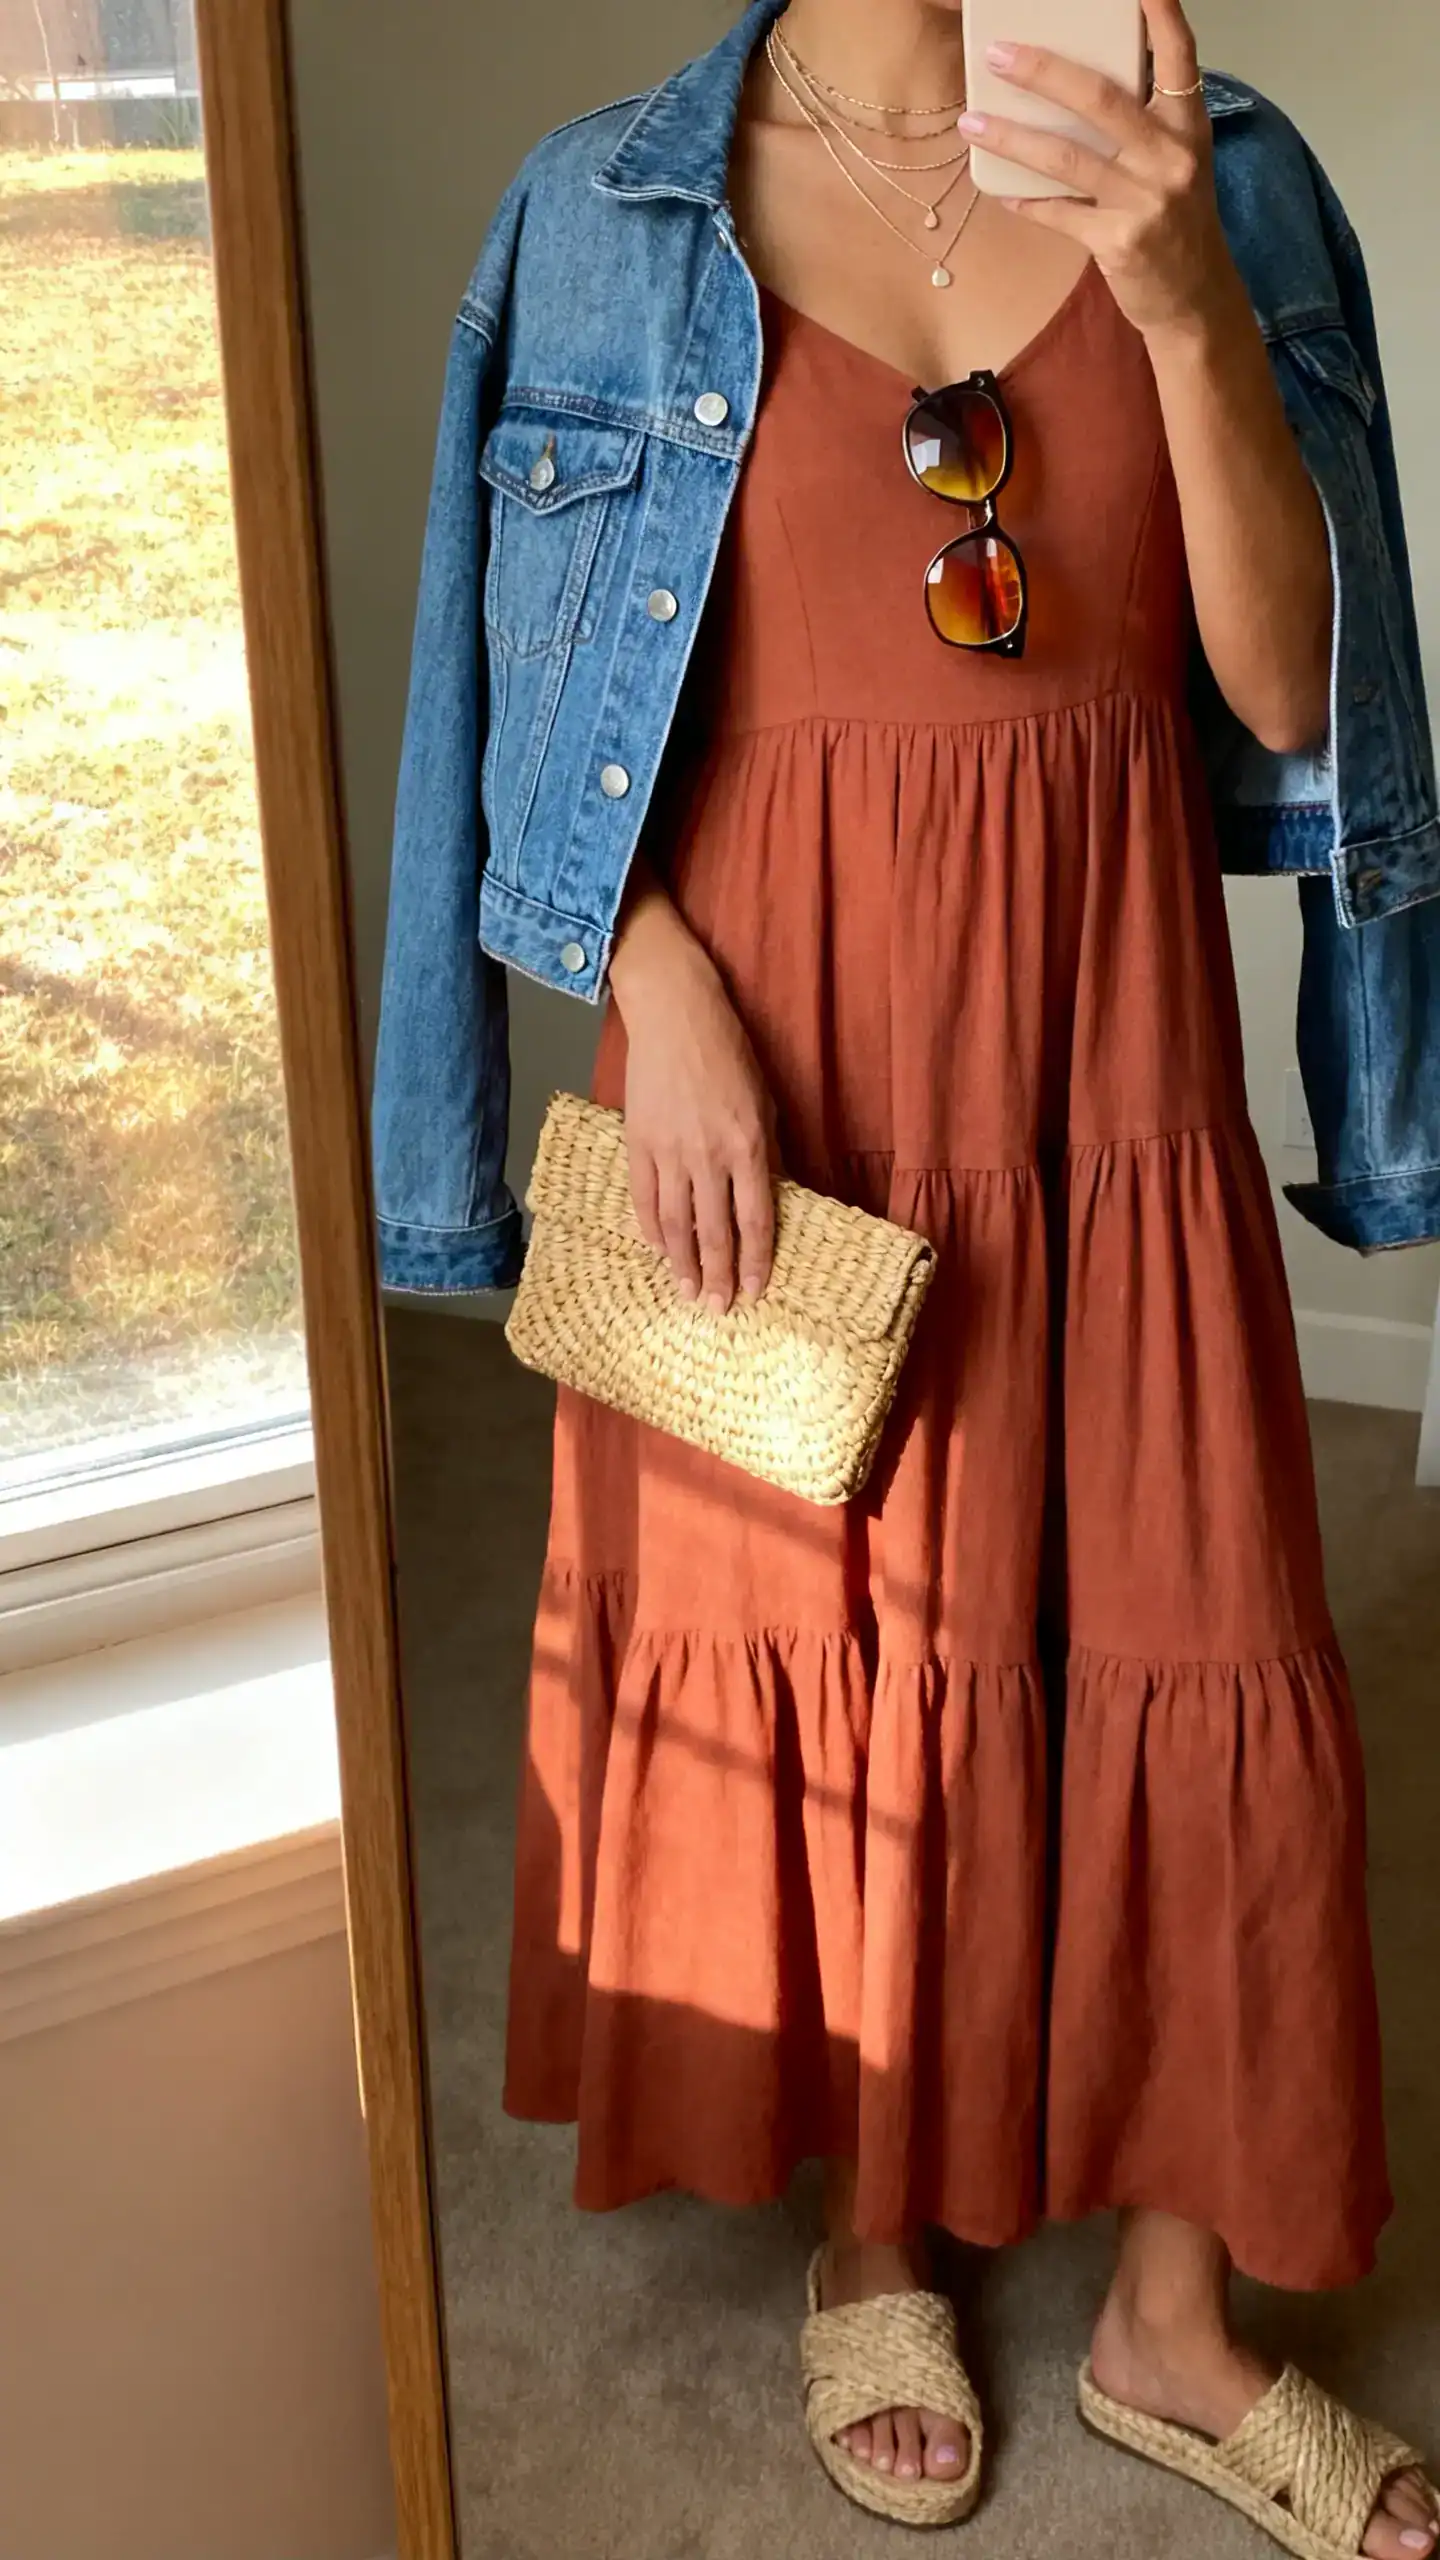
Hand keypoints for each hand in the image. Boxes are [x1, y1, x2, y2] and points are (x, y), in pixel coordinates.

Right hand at [608, 883, 778, 1312]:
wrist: (676, 1014)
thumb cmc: (730, 1053)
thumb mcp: (766, 1102)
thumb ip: (766, 1154)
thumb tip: (767, 1200)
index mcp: (749, 1147)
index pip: (755, 1222)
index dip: (756, 1262)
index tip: (756, 1291)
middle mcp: (709, 1157)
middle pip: (715, 1233)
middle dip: (719, 1277)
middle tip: (718, 1310)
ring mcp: (670, 1152)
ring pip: (674, 1224)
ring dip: (682, 1265)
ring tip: (687, 1294)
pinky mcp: (639, 1143)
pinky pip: (643, 1198)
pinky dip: (649, 1229)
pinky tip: (657, 1251)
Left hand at [959, 0, 1238, 340]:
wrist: (1194, 299)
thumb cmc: (1176, 220)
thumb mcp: (1177, 161)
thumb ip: (1141, 123)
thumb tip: (1074, 85)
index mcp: (1188, 125)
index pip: (1178, 54)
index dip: (1159, 12)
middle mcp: (1171, 156)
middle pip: (1101, 98)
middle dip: (1044, 72)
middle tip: (998, 55)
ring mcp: (1145, 201)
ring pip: (1066, 158)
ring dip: (1011, 138)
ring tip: (971, 124)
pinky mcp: (1119, 242)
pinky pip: (1058, 214)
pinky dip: (1025, 200)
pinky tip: (999, 189)